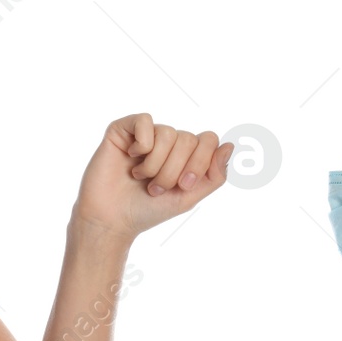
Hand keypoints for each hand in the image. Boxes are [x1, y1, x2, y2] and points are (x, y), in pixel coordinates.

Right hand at [72, 113, 232, 241]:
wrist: (111, 220)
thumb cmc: (147, 210)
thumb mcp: (188, 198)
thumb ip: (213, 176)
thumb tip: (230, 145)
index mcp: (185, 155)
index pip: (208, 140)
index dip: (199, 163)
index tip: (183, 185)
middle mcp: (166, 142)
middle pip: (188, 139)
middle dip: (173, 170)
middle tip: (155, 188)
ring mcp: (145, 135)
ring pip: (168, 133)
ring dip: (156, 164)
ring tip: (141, 178)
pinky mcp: (122, 130)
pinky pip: (145, 121)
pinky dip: (142, 144)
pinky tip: (130, 157)